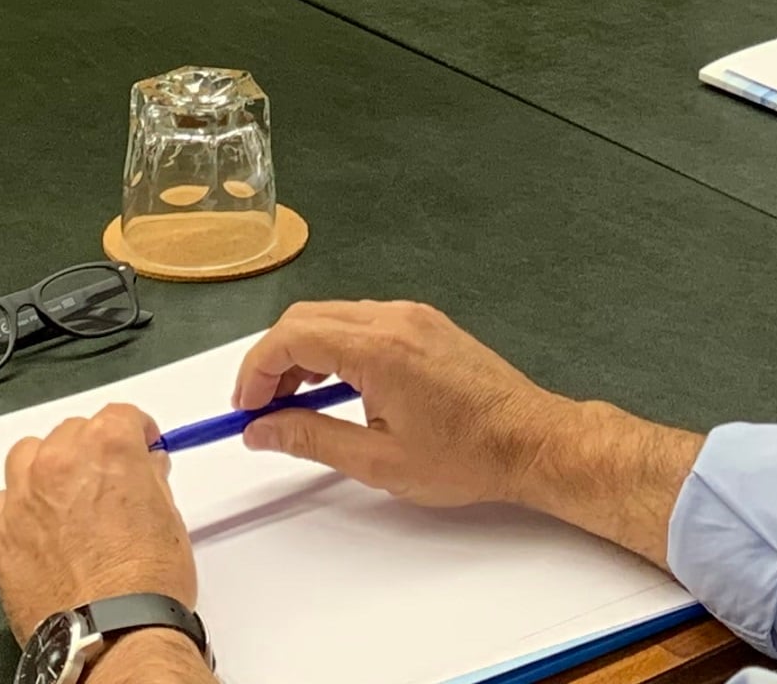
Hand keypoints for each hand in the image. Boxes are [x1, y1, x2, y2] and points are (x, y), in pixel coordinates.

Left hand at [0, 404, 196, 642]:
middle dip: (92, 450)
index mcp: (106, 446)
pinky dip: (21, 507)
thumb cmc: (144, 583)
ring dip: (48, 467)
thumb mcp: (169, 515)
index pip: (119, 415)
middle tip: (108, 480)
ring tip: (67, 497)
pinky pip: (3, 502)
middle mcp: (58, 463)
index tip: (141, 448)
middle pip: (72, 431)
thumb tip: (143, 470)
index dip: (136, 433)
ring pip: (28, 456)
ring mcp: (23, 498)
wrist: (112, 635)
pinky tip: (43, 529)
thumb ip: (149, 479)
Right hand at [232, 300, 703, 566]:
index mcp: (379, 347)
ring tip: (295, 404)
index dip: (256, 370)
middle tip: (261, 408)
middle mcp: (395, 318)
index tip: (245, 408)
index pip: (291, 337)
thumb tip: (261, 429)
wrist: (531, 440)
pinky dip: (336, 347)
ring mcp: (414, 317)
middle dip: (274, 359)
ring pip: (334, 316)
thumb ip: (309, 438)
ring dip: (304, 352)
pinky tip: (336, 388)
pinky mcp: (427, 325)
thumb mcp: (376, 460)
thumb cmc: (465, 455)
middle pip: (308, 318)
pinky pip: (364, 321)